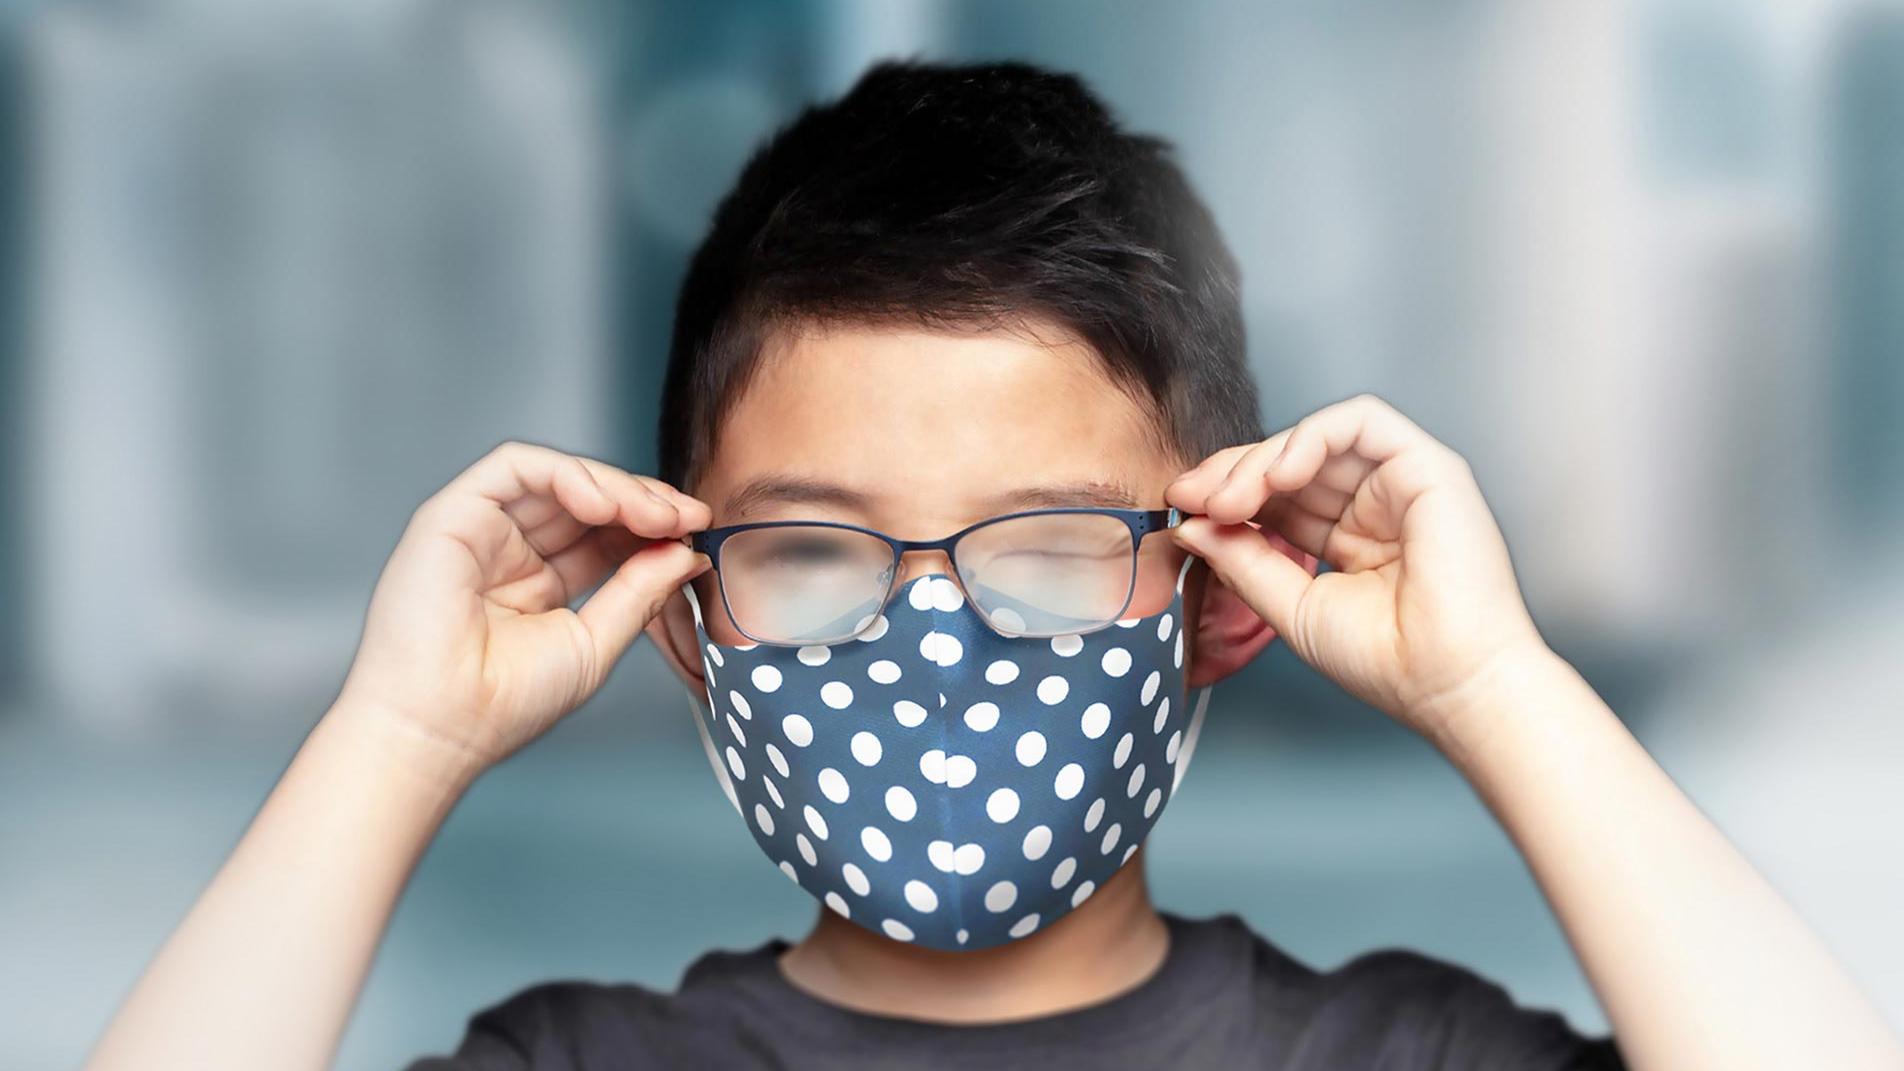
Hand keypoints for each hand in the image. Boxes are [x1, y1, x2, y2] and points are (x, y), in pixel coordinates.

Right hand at [333, 441, 709, 777]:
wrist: (445, 726)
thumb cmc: (505, 703)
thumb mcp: (595, 642)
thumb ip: (640, 592)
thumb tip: (687, 552)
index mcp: (540, 583)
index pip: (605, 535)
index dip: (651, 528)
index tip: (696, 534)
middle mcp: (509, 550)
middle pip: (587, 501)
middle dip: (644, 502)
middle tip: (688, 517)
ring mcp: (481, 529)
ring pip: (558, 477)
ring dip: (616, 487)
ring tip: (655, 514)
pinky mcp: (453, 514)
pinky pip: (515, 468)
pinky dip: (566, 474)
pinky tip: (604, 504)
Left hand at [1166, 393, 1547, 740]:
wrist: (1446, 683)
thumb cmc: (1387, 661)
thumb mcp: (1290, 607)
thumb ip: (1241, 561)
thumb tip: (1190, 525)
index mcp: (1349, 538)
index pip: (1278, 495)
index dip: (1228, 492)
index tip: (1182, 506)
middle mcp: (1376, 506)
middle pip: (1291, 461)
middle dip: (1234, 472)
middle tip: (1193, 496)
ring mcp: (1401, 484)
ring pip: (1318, 438)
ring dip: (1263, 458)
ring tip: (1230, 496)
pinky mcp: (1427, 467)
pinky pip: (1361, 423)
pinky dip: (1311, 437)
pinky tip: (1278, 472)